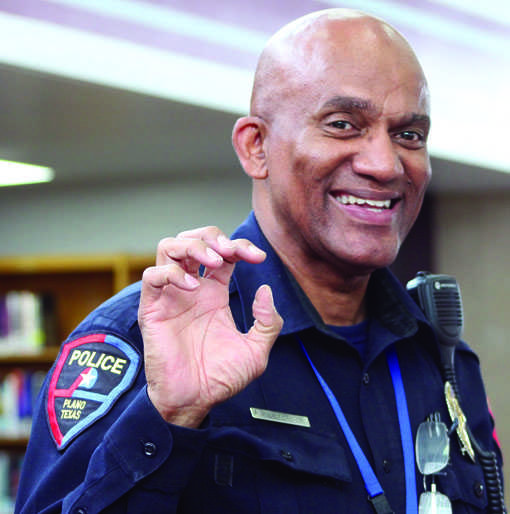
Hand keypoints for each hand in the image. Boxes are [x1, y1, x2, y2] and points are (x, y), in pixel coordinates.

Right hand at [138, 227, 282, 427]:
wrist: (194, 401)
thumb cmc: (221, 377)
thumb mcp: (256, 350)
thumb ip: (267, 322)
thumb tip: (265, 290)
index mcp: (214, 293)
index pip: (223, 253)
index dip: (240, 246)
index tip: (258, 257)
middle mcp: (192, 289)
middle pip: (193, 239)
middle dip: (212, 236)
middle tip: (229, 251)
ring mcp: (171, 296)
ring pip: (169, 247)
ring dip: (192, 245)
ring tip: (212, 261)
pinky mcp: (153, 309)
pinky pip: (152, 276)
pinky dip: (171, 273)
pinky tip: (191, 287)